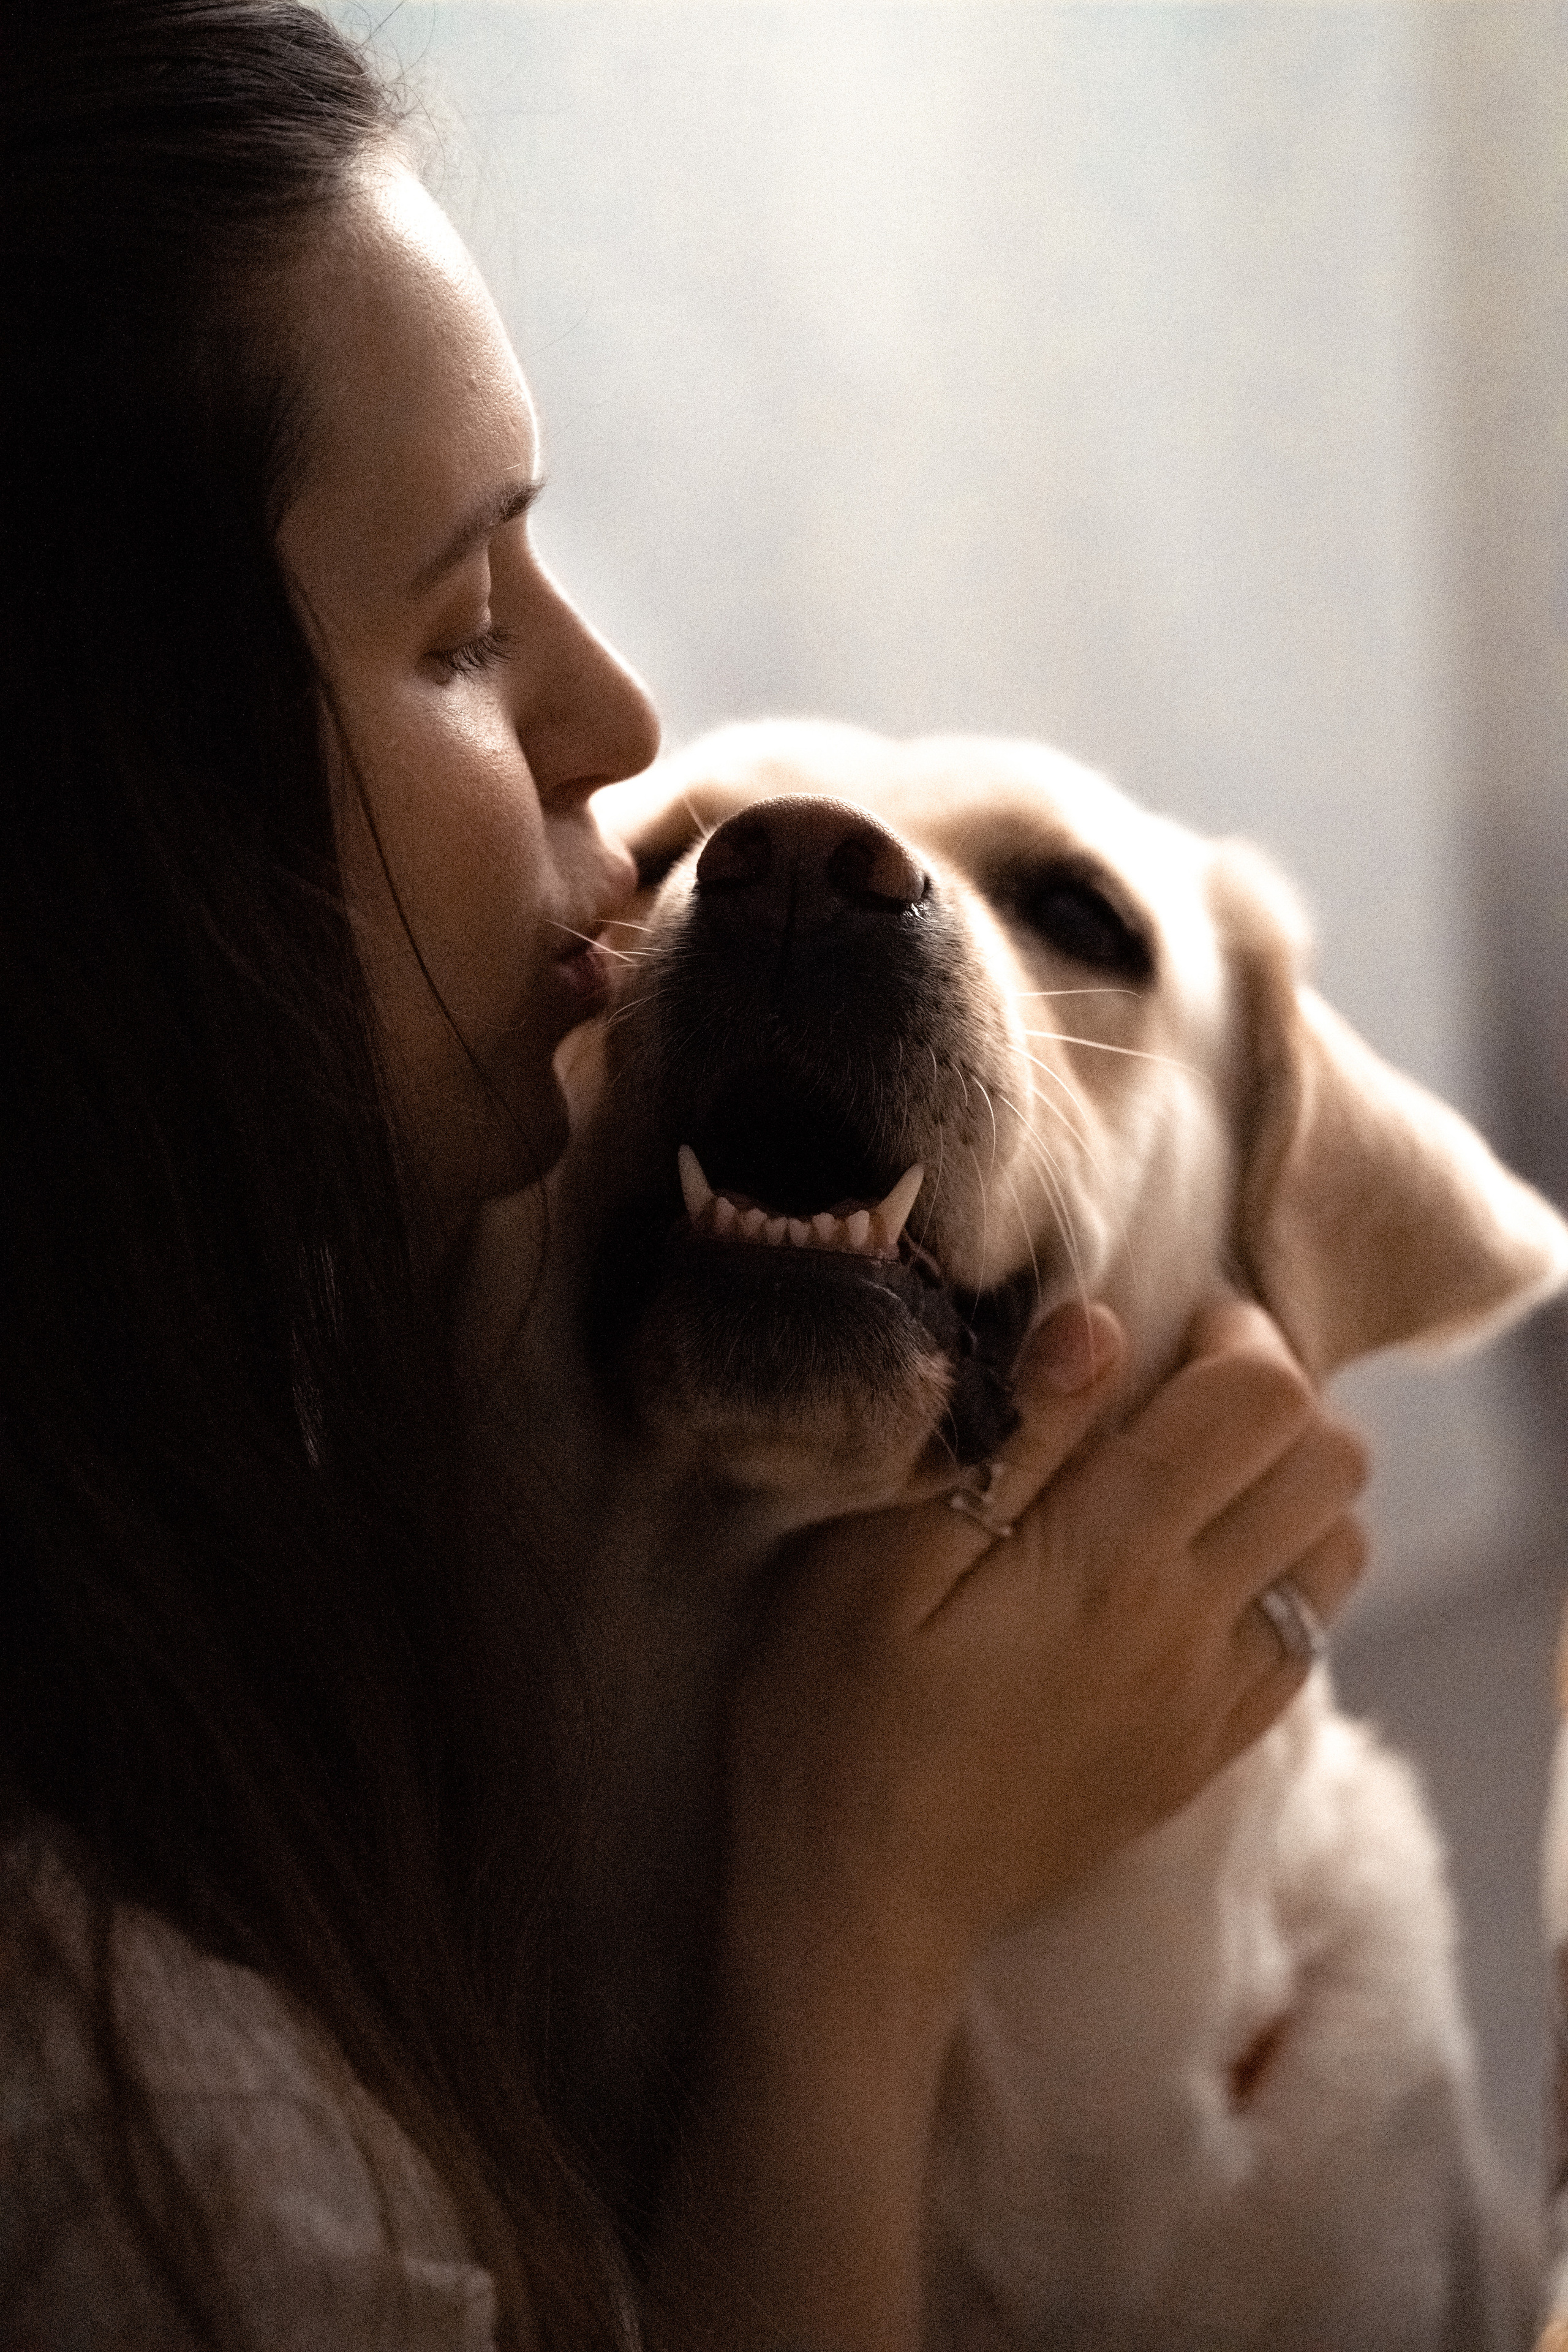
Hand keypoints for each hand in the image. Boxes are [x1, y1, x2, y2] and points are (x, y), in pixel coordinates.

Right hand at [724, 1294, 1366, 1999]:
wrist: (859, 1908)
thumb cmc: (834, 1718)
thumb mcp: (875, 1561)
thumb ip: (1003, 1438)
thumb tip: (1097, 1327)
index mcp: (1110, 1556)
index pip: (1262, 1398)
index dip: (1234, 1332)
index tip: (1164, 1329)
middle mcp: (1190, 1623)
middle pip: (1330, 1462)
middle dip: (1273, 1396)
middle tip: (1177, 1389)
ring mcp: (1208, 1698)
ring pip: (1339, 1551)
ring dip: (1287, 1487)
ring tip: (1188, 1474)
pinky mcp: (1201, 1753)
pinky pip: (1304, 1641)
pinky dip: (1278, 1578)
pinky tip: (1188, 1572)